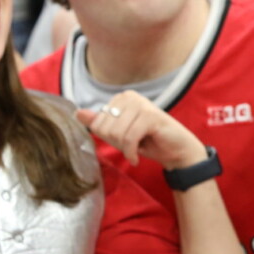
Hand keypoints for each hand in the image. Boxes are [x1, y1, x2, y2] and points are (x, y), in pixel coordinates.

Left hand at [77, 91, 206, 168]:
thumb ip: (99, 123)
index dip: (108, 138)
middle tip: (132, 146)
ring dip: (125, 149)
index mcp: (121, 98)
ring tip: (136, 149)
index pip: (97, 123)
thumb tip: (77, 113)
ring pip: (116, 133)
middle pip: (105, 128)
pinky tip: (137, 156)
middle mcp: (130, 96)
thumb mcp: (119, 133)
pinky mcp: (150, 116)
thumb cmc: (148, 141)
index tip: (123, 141)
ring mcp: (141, 104)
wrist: (176, 150)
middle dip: (117, 144)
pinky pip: (129, 138)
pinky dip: (131, 153)